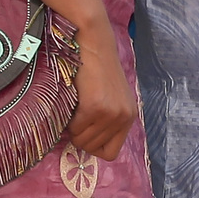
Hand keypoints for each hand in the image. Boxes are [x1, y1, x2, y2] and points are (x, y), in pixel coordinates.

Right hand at [69, 24, 136, 161]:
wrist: (93, 44)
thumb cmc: (96, 69)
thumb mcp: (111, 97)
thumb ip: (106, 120)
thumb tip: (87, 144)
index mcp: (129, 117)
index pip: (111, 153)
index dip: (94, 147)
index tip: (85, 133)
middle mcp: (124, 117)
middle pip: (93, 149)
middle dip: (80, 137)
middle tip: (75, 118)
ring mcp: (111, 113)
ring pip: (83, 141)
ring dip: (73, 129)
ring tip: (74, 110)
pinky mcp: (97, 107)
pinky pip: (76, 128)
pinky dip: (69, 121)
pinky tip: (72, 105)